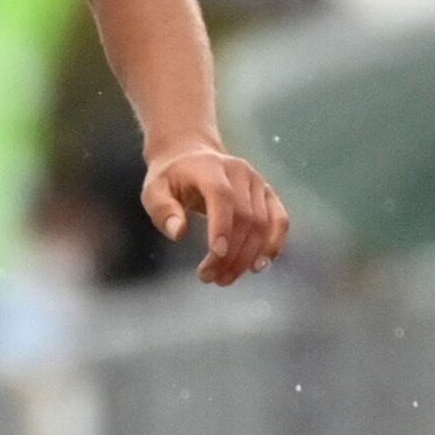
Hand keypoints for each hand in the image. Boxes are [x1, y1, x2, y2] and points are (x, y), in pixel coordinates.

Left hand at [141, 147, 288, 284]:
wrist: (191, 156)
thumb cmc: (171, 179)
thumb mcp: (154, 191)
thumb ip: (162, 210)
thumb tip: (178, 233)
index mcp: (210, 167)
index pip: (222, 197)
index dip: (222, 227)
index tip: (216, 256)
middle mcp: (240, 172)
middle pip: (244, 216)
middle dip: (231, 253)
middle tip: (210, 278)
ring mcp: (258, 182)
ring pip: (263, 224)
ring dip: (248, 257)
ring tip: (226, 278)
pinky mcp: (268, 193)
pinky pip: (280, 221)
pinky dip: (273, 245)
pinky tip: (258, 267)